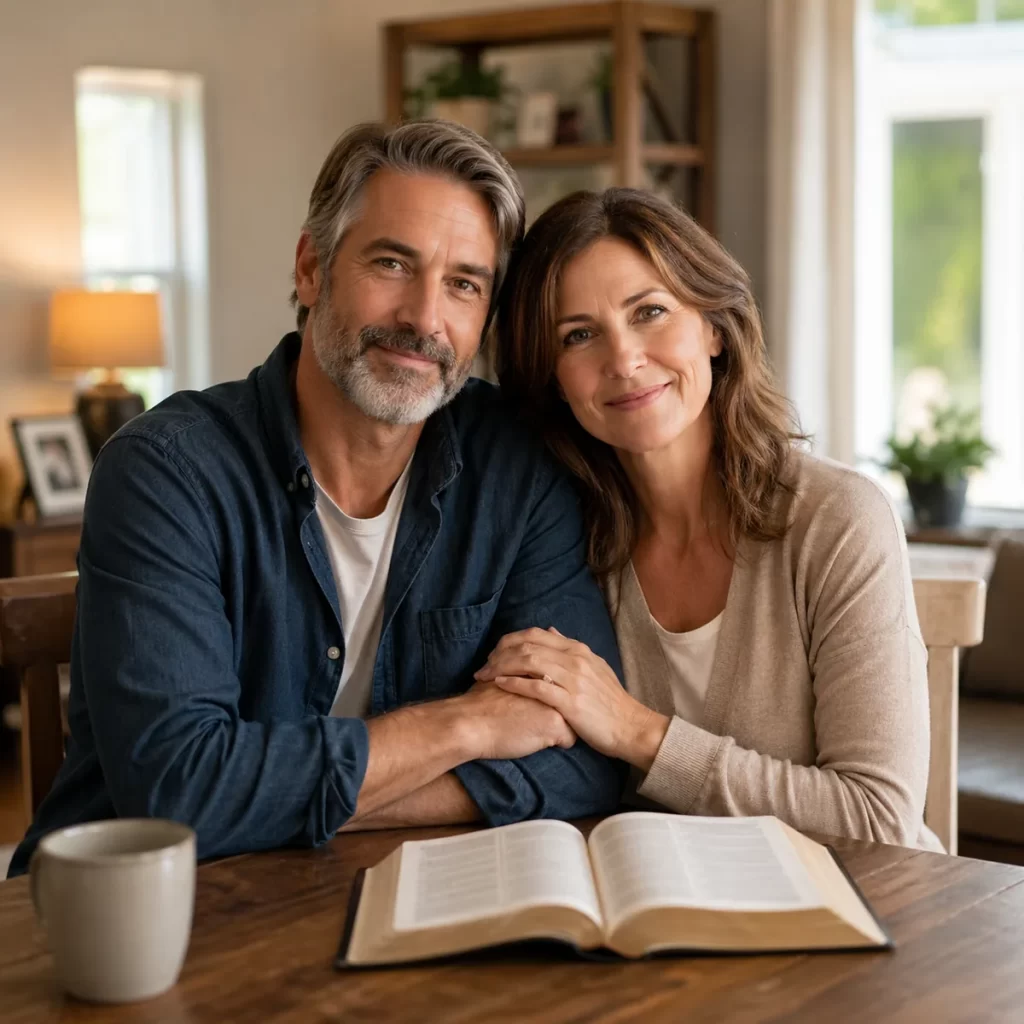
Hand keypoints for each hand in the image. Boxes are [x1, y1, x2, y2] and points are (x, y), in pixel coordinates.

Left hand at [474, 627, 669, 771]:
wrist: (630, 727)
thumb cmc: (609, 702)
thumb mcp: (593, 667)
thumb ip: (569, 650)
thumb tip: (550, 631)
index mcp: (578, 649)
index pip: (536, 634)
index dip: (510, 640)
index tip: (494, 652)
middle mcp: (574, 659)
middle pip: (528, 645)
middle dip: (500, 653)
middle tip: (484, 666)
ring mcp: (573, 679)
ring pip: (529, 661)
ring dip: (502, 667)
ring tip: (485, 675)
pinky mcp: (570, 701)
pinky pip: (536, 686)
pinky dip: (514, 683)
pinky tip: (499, 684)